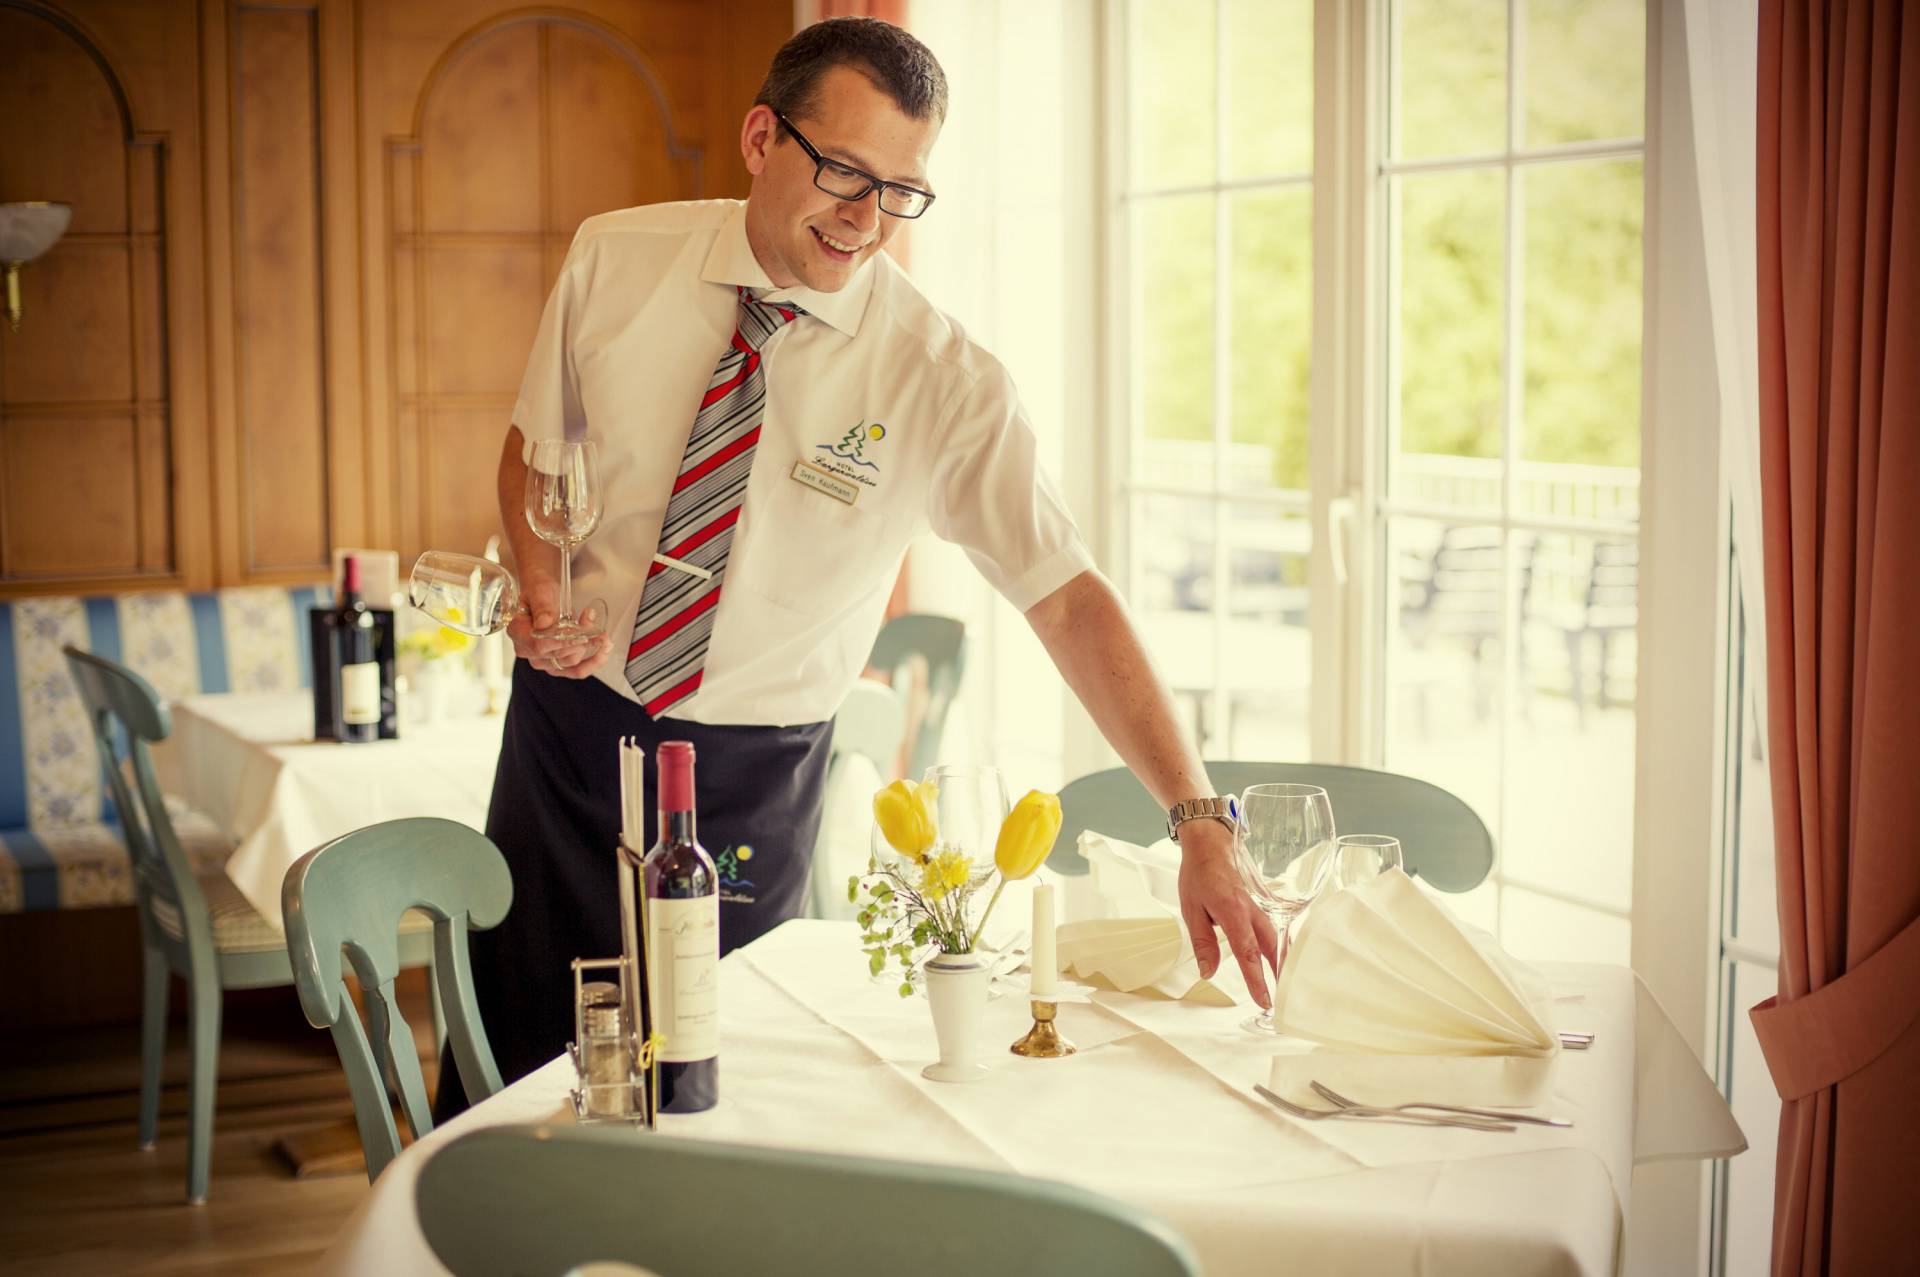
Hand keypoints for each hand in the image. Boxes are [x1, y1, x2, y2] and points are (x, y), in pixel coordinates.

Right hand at [506, 578, 613, 678]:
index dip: (563, 642)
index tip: (581, 635)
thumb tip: (544, 622)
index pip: (539, 645)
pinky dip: (593, 662)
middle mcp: (527, 650)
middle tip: (593, 620)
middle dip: (581, 638)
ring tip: (598, 627)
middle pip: (558, 654)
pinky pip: (576, 671)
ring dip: (590, 645)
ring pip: (571, 661)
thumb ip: (543, 606)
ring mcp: (542, 660)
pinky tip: (604, 651)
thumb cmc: (540, 591)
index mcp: (518, 632)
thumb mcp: (540, 591)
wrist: (544, 595)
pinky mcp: (557, 665)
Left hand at [1176, 818, 1280, 1010]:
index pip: (1247, 953)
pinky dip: (1278, 948)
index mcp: (1233, 912)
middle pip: (1270, 948)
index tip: (1263, 1000)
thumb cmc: (1198, 875)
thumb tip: (1208, 972)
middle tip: (1282, 1000)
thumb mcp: (1191, 910)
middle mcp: (1251, 912)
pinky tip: (1282, 961)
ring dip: (1281, 963)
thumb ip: (1203, 943)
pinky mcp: (1259, 906)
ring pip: (1275, 939)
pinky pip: (1272, 930)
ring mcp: (1258, 908)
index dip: (1256, 979)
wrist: (1210, 844)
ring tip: (1286, 986)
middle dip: (1278, 975)